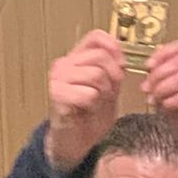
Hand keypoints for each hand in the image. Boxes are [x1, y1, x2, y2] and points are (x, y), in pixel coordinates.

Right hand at [44, 31, 125, 173]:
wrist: (76, 139)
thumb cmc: (91, 114)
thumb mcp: (108, 87)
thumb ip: (113, 69)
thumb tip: (121, 54)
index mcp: (76, 58)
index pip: (97, 37)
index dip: (114, 48)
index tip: (121, 66)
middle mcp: (64, 64)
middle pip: (101, 57)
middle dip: (114, 77)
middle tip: (109, 93)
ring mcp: (58, 78)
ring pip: (96, 74)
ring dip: (105, 92)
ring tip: (97, 101)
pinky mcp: (57, 95)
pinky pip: (88, 93)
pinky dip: (94, 104)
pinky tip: (87, 109)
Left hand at [142, 41, 177, 177]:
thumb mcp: (172, 93)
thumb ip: (165, 76)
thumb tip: (151, 64)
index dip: (162, 53)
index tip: (148, 66)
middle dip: (157, 75)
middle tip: (146, 89)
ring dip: (161, 89)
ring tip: (154, 100)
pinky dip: (169, 102)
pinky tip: (165, 109)